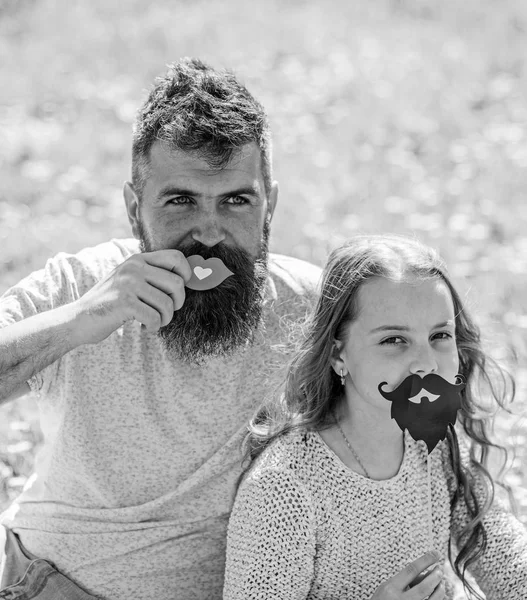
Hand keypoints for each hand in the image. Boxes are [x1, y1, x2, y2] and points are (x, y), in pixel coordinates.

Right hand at [73, 250, 191, 344]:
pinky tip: (144, 327)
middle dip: (177, 303)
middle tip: (165, 312)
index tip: (179, 291)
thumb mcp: (129, 281)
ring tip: (153, 322)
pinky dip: (153, 327)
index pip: (176, 257)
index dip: (187, 274)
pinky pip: (155, 318)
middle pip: (177, 283)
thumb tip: (187, 280)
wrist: (78, 319)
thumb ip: (152, 276)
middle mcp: (133, 267)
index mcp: (138, 259)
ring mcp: (128, 284)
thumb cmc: (110, 303)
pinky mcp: (123, 303)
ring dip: (165, 319)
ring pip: (167, 304)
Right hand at [370, 552, 444, 599]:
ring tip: (442, 581)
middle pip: (424, 588)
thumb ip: (405, 580)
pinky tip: (438, 594)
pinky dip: (436, 599)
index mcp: (391, 588)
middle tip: (440, 568)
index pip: (411, 570)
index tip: (435, 554)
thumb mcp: (388, 586)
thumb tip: (427, 573)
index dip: (425, 561)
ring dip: (439, 590)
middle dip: (435, 577)